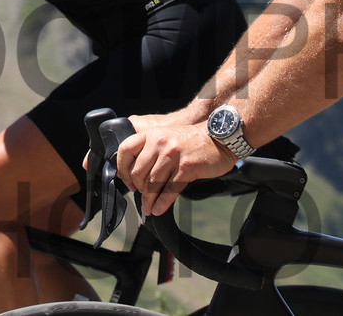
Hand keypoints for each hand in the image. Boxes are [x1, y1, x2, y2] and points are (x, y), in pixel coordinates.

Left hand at [115, 114, 235, 217]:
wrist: (220, 137)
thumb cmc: (193, 140)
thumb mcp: (168, 136)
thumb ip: (152, 150)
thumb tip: (136, 175)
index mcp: (152, 134)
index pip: (125, 150)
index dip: (123, 169)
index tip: (128, 182)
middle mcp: (160, 142)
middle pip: (138, 171)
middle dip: (138, 189)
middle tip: (142, 198)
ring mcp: (173, 154)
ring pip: (153, 182)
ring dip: (149, 200)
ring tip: (149, 208)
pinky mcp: (186, 167)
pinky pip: (169, 189)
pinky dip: (162, 202)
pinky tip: (159, 208)